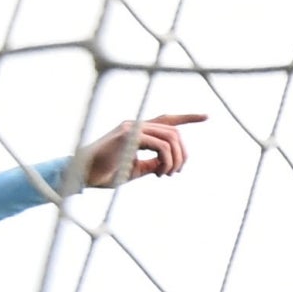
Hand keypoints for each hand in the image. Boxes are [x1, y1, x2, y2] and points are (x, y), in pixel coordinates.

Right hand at [75, 113, 205, 188]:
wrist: (84, 175)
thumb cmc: (107, 172)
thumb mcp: (137, 168)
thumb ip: (153, 163)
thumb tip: (169, 164)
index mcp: (137, 131)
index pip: (167, 119)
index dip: (187, 117)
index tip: (207, 116)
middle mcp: (135, 125)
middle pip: (174, 132)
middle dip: (183, 154)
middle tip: (175, 172)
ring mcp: (131, 128)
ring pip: (171, 138)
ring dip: (176, 160)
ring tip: (167, 174)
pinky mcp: (128, 136)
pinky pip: (161, 145)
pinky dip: (167, 161)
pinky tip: (160, 172)